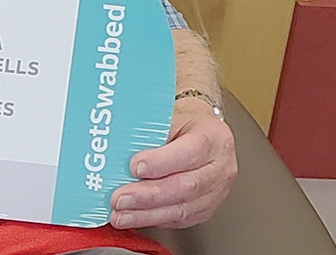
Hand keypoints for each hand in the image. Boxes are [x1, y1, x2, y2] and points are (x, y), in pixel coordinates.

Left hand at [108, 100, 236, 228]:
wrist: (203, 135)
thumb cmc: (185, 124)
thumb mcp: (170, 115)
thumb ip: (149, 131)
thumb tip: (115, 147)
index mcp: (213, 137)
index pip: (189, 152)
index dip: (161, 162)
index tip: (134, 166)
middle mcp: (220, 167)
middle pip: (185, 187)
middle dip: (148, 196)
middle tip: (120, 199)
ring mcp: (216, 191)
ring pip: (182, 209)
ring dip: (146, 215)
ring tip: (121, 215)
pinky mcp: (205, 209)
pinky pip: (179, 220)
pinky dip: (153, 220)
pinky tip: (134, 218)